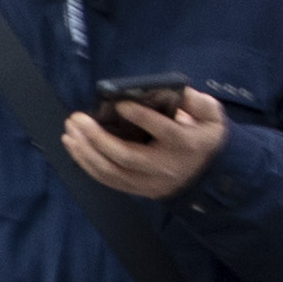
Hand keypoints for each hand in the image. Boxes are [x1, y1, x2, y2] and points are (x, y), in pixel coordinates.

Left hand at [63, 91, 228, 201]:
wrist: (207, 178)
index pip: (163, 132)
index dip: (142, 118)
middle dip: (97, 137)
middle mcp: (164, 166)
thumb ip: (200, 103)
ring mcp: (148, 182)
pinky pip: (106, 180)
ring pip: (111, 171)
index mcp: (185, 144)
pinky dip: (86, 164)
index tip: (120, 104)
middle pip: (126, 156)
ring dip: (85, 151)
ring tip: (70, 131)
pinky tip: (74, 147)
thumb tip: (178, 92)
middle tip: (78, 119)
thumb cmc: (204, 140)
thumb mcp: (212, 118)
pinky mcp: (136, 189)